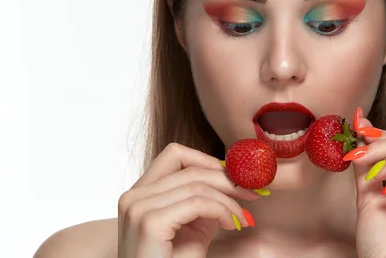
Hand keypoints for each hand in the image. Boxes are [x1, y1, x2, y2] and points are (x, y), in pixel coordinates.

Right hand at [117, 143, 259, 257]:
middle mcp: (133, 196)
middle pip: (189, 167)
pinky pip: (198, 202)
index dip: (208, 161)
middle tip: (252, 191)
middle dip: (226, 178)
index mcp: (139, 194)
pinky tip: (231, 224)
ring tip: (241, 218)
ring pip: (197, 184)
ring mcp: (138, 207)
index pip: (175, 156)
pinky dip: (222, 210)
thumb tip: (230, 181)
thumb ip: (203, 201)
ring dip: (228, 199)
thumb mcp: (192, 228)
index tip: (234, 176)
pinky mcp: (150, 222)